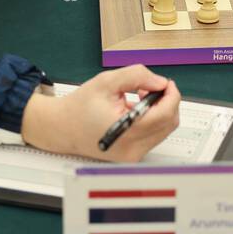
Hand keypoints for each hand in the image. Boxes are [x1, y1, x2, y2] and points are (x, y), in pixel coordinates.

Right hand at [21, 65, 180, 161]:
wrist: (62, 128)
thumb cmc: (80, 107)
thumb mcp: (107, 81)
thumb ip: (137, 76)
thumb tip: (160, 82)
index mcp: (126, 131)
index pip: (165, 115)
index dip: (171, 95)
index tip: (166, 83)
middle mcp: (132, 149)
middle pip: (168, 124)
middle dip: (165, 102)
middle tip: (149, 88)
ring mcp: (132, 156)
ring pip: (163, 130)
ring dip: (158, 111)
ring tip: (137, 99)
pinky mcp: (132, 157)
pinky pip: (154, 136)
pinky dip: (151, 121)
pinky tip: (134, 111)